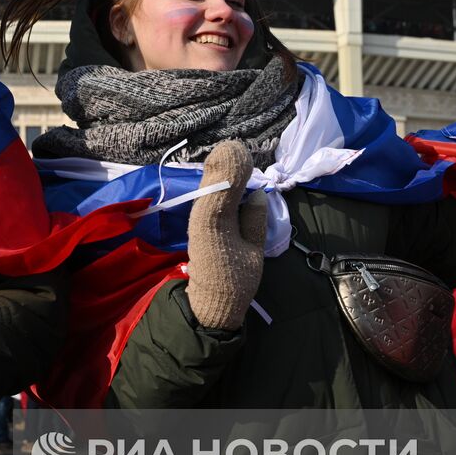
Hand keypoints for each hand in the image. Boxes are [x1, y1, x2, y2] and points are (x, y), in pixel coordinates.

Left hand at [185, 141, 266, 330]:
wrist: (212, 305)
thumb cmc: (235, 282)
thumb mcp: (253, 252)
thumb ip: (255, 221)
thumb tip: (256, 194)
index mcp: (216, 219)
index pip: (223, 181)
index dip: (234, 164)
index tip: (246, 153)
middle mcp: (203, 213)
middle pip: (213, 177)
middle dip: (227, 161)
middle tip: (241, 150)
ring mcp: (199, 217)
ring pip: (209, 185)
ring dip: (223, 170)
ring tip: (237, 158)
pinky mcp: (199, 223)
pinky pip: (209, 196)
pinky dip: (220, 184)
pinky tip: (231, 180)